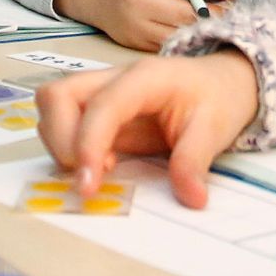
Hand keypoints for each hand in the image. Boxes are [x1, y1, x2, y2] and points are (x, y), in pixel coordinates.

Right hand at [36, 48, 260, 208]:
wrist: (222, 82)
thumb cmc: (216, 97)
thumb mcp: (214, 128)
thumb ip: (195, 160)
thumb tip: (190, 198)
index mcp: (143, 78)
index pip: (101, 105)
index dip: (88, 144)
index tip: (88, 187)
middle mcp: (113, 79)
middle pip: (58, 95)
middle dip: (61, 140)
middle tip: (89, 177)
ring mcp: (102, 93)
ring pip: (54, 106)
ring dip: (61, 144)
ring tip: (98, 171)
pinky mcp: (99, 111)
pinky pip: (65, 122)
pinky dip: (69, 147)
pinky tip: (101, 166)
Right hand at [55, 0, 241, 51]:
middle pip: (187, 12)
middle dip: (215, 12)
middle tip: (231, 9)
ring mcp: (137, 25)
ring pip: (181, 32)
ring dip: (205, 28)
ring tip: (218, 19)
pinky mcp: (137, 44)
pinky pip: (171, 44)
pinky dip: (189, 38)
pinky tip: (198, 30)